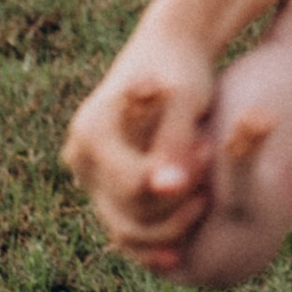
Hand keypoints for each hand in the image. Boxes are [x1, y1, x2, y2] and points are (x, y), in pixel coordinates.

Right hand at [62, 17, 221, 270]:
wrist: (169, 54)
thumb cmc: (180, 71)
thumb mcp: (183, 101)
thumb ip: (174, 142)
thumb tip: (167, 188)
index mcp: (91, 132)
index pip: (133, 185)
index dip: (177, 180)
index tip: (209, 152)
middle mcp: (80, 157)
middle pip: (128, 210)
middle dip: (175, 202)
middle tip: (211, 178)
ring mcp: (89, 177)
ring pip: (127, 228)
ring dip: (170, 222)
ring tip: (207, 192)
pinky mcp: (105, 190)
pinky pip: (128, 229)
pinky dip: (158, 236)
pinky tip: (189, 234)